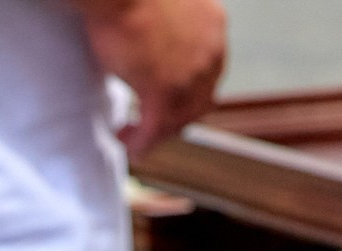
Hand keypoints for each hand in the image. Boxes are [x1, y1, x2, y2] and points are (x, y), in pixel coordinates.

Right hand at [82, 0, 224, 155]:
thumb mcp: (159, 3)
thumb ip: (163, 25)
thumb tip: (145, 38)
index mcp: (212, 25)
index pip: (209, 72)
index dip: (189, 91)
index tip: (167, 96)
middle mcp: (210, 52)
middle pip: (199, 101)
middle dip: (174, 117)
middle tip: (149, 122)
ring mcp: (190, 75)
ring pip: (178, 119)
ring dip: (156, 131)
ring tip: (132, 135)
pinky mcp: (164, 91)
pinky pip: (155, 128)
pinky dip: (142, 142)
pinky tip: (129, 146)